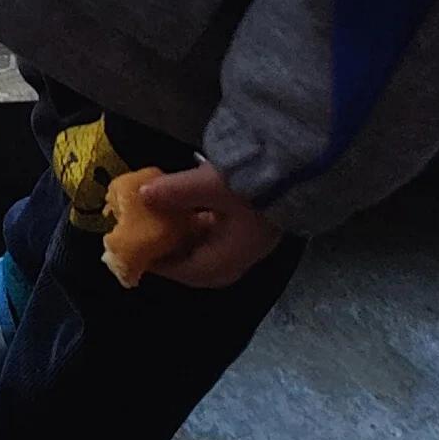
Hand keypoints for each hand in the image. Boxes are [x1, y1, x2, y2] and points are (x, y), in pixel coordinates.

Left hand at [123, 163, 285, 287]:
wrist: (300, 167)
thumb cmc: (254, 182)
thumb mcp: (209, 185)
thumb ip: (174, 192)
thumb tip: (142, 196)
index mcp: (231, 256)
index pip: (189, 272)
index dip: (162, 266)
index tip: (138, 255)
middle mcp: (243, 256)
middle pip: (201, 267)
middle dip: (174, 257)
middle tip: (150, 241)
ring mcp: (252, 242)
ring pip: (212, 251)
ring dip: (188, 240)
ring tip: (164, 224)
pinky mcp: (257, 227)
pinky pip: (222, 236)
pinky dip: (202, 228)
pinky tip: (190, 211)